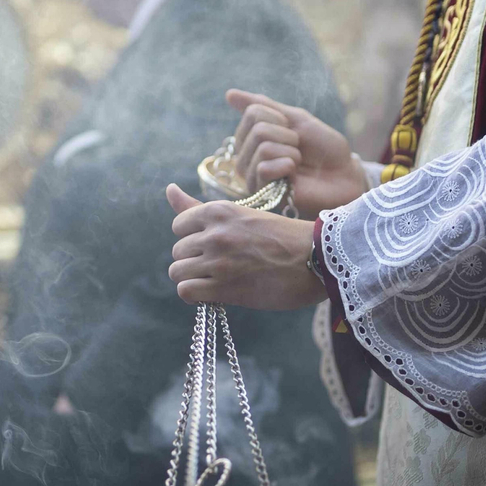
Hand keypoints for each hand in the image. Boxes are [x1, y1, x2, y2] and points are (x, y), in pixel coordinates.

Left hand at [166, 185, 325, 309]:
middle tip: (220, 266)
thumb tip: (168, 189)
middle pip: (177, 251)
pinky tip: (215, 294)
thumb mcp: (241, 214)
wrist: (317, 260)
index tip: (214, 246)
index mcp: (219, 211)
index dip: (194, 238)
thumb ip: (200, 208)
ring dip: (194, 279)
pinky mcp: (224, 288)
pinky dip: (196, 295)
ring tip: (217, 281)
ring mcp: (218, 261)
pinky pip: (186, 291)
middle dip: (194, 260)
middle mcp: (215, 233)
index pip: (179, 226)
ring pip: (177, 272)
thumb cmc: (283, 237)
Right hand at [226, 89, 366, 218]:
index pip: (252, 113)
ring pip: (262, 148)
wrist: (344, 174)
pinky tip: (293, 175)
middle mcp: (247, 157)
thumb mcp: (295, 120)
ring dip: (290, 151)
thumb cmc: (323, 148)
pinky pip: (264, 168)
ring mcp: (253, 177)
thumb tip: (229, 94)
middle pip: (257, 131)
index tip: (294, 130)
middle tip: (298, 148)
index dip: (280, 118)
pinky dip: (286, 165)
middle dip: (287, 135)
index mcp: (252, 138)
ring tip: (297, 162)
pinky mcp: (263, 194)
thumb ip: (264, 107)